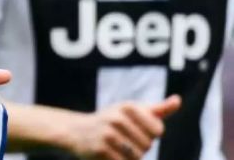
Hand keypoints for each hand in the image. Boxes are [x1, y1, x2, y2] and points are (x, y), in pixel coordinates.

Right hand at [64, 96, 180, 159]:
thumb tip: (178, 100)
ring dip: (130, 157)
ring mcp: (107, 134)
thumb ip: (157, 110)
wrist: (77, 132)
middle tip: (122, 139)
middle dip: (139, 147)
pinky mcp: (100, 150)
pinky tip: (110, 155)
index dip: (149, 134)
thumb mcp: (131, 111)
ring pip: (137, 156)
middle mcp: (117, 118)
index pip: (158, 130)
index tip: (134, 129)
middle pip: (147, 145)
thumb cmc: (111, 121)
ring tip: (117, 147)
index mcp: (127, 107)